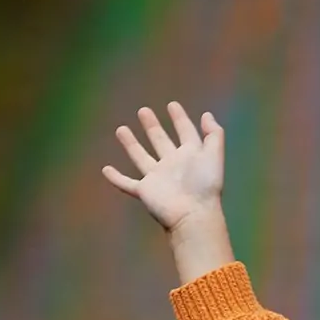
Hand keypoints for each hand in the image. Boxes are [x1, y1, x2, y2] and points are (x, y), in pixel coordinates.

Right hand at [103, 102, 224, 232]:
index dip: (180, 119)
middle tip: (144, 111)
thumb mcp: (214, 156)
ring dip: (131, 144)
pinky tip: (105, 170)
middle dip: (152, 126)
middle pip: (160, 141)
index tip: (172, 104)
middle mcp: (173, 164)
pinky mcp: (145, 191)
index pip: (185, 132)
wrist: (193, 214)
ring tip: (121, 129)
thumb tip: (207, 115)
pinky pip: (127, 184)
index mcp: (190, 155)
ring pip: (141, 157)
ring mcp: (157, 178)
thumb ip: (214, 135)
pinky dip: (116, 178)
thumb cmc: (205, 186)